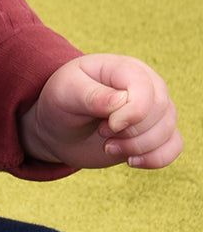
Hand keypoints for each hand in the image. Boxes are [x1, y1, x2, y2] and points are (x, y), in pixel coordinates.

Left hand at [20, 54, 181, 169]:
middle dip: (130, 133)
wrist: (57, 127)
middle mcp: (147, 87)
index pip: (147, 92)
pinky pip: (174, 146)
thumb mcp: (65, 93)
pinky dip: (156, 159)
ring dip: (137, 148)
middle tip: (101, 133)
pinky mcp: (151, 134)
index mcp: (126, 70)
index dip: (131, 115)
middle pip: (161, 112)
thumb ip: (92, 96)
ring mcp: (152, 111)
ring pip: (168, 131)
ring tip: (108, 147)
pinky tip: (131, 161)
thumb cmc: (60, 103)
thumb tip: (122, 101)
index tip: (105, 127)